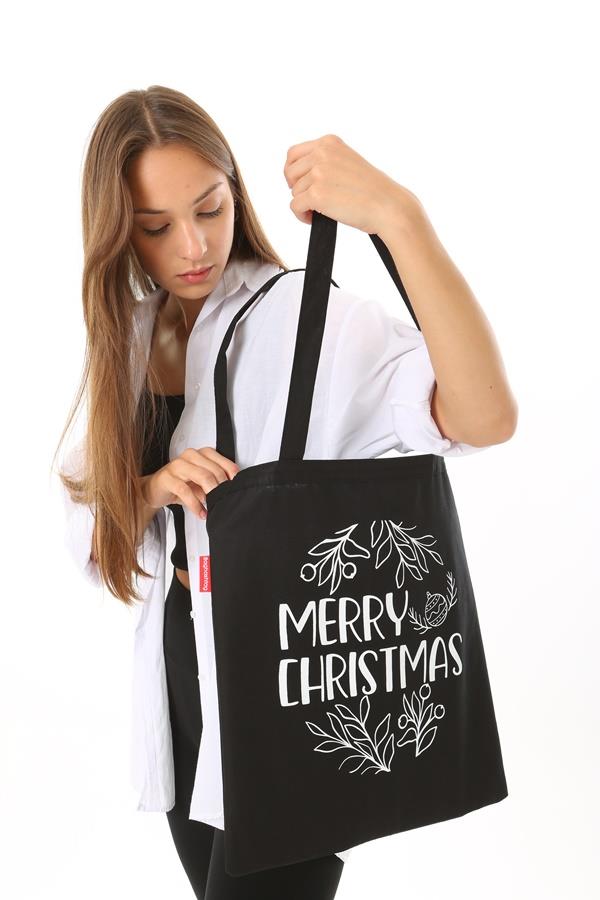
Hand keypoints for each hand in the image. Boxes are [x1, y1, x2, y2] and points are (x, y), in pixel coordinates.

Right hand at [140, 447, 239, 519]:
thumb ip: (215, 483)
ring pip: (201, 476)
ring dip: (211, 494)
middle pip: (213, 470)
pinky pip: (185, 490)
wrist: (155, 490)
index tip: (235, 488)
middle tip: (225, 500)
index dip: (231, 475)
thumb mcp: (202, 483)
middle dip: (222, 487)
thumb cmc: (180, 484)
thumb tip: (229, 492)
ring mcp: (178, 465)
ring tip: (214, 507)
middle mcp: (190, 456)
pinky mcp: (167, 477)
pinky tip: (201, 512)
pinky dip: (195, 504)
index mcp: (201, 453)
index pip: (222, 461)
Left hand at [283, 133, 418, 234]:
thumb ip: (325, 162)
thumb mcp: (347, 162)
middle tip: (310, 201)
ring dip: (304, 205)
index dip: (293, 172)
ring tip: (319, 212)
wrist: (389, 206)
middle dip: (297, 188)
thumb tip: (297, 176)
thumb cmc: (373, 191)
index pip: (293, 154)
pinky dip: (301, 216)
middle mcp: (322, 153)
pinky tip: (313, 220)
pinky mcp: (317, 194)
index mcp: (329, 142)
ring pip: (294, 192)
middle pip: (290, 173)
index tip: (301, 184)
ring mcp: (319, 172)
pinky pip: (295, 206)